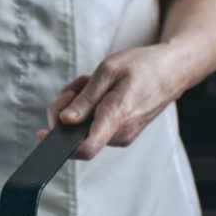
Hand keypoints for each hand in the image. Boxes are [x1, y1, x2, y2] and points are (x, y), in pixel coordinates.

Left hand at [37, 44, 186, 159]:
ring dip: (79, 105)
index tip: (42, 133)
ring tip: (93, 83)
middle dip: (67, 109)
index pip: (85, 148)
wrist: (173, 70)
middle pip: (77, 133)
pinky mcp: (121, 132)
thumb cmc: (143, 66)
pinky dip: (90, 107)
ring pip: (84, 127)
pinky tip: (100, 91)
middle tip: (77, 87)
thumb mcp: (108, 71)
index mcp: (117, 117)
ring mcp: (122, 135)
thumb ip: (85, 99)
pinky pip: (95, 124)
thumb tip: (65, 120)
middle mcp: (120, 134)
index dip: (58, 145)